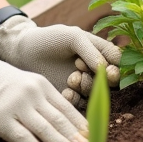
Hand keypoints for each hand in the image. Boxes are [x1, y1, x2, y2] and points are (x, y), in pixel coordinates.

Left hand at [0, 16, 120, 106]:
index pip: (118, 64)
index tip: (103, 67)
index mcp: (99, 52)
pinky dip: (75, 99)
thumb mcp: (73, 37)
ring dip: (86, 88)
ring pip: (95, 94)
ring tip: (71, 78)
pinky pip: (80, 104)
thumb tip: (106, 69)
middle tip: (81, 71)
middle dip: (99, 79)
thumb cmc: (50, 38)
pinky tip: (66, 91)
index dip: (114, 69)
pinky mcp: (69, 97)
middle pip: (110, 83)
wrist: (24, 50)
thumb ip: (91, 50)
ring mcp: (82, 84)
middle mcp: (94, 70)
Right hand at [0, 23, 88, 141]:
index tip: (92, 138)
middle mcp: (31, 94)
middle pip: (58, 118)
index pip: (66, 107)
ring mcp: (15, 105)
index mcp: (41, 85)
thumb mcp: (28, 85)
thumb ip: (45, 101)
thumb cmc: (2, 83)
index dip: (80, 124)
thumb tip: (68, 126)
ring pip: (43, 128)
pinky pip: (20, 135)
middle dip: (74, 136)